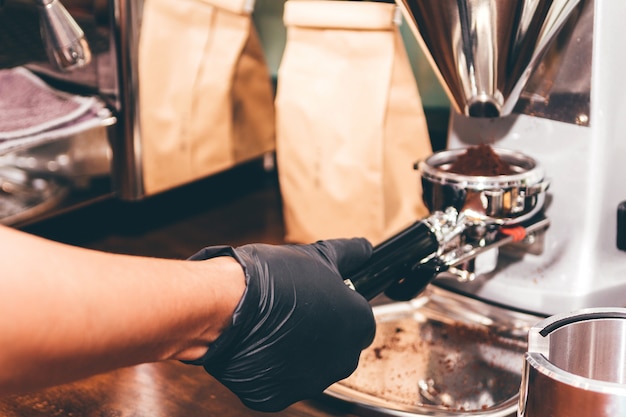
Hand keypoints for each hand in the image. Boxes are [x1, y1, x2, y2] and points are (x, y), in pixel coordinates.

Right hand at [185, 238, 375, 411]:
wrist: (227, 304)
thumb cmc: (273, 280)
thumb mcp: (317, 256)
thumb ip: (349, 254)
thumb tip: (363, 248)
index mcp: (358, 326)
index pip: (360, 322)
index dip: (339, 309)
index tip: (322, 302)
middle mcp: (341, 360)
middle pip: (337, 348)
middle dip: (321, 333)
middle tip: (295, 312)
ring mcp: (310, 383)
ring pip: (309, 368)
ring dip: (297, 351)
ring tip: (274, 325)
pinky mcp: (277, 397)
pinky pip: (279, 383)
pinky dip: (270, 368)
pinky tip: (258, 344)